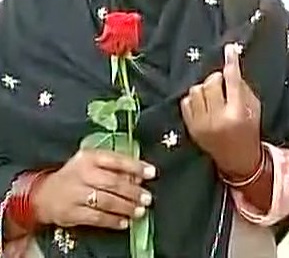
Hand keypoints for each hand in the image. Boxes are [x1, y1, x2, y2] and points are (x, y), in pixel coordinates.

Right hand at [31, 150, 154, 229]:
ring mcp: (75, 194)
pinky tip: (124, 222)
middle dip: (133, 192)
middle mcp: (82, 174)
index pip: (116, 160)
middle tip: (147, 197)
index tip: (152, 172)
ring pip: (106, 201)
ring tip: (140, 211)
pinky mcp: (71, 213)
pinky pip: (96, 218)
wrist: (43, 194)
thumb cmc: (76, 175)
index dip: (136, 166)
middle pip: (113, 183)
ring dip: (126, 207)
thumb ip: (114, 167)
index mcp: (89, 157)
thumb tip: (138, 177)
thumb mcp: (92, 162)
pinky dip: (112, 221)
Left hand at [181, 44, 261, 178]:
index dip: (231, 62)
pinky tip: (204, 105)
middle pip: (211, 82)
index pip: (233, 80)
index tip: (230, 48)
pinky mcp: (191, 128)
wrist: (237, 159)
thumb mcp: (254, 107)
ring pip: (196, 90)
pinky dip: (194, 99)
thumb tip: (229, 66)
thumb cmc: (249, 129)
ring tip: (214, 96)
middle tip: (223, 84)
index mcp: (237, 112)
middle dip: (217, 78)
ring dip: (205, 88)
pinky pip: (186, 102)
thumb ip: (242, 87)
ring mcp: (201, 124)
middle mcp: (217, 118)